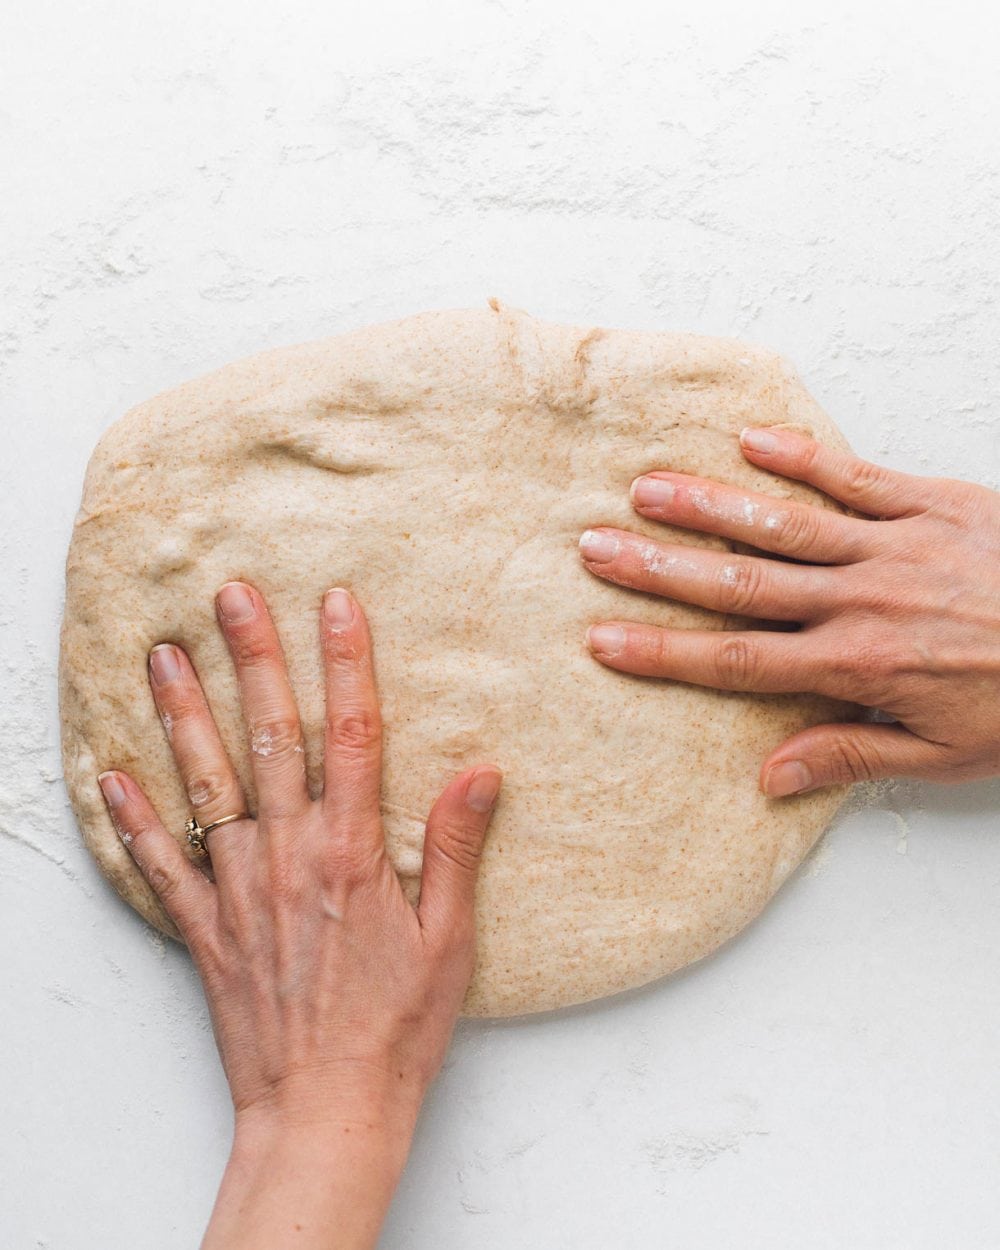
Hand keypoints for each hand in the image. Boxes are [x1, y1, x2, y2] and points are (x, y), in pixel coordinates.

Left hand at [98, 583, 501, 1249]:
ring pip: (207, 783)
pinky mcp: (205, 928)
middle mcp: (289, 856)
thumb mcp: (449, 941)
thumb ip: (456, 850)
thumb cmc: (395, 1030)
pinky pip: (160, 863)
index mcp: (353, 853)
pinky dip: (132, 818)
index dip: (346, 661)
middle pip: (270, 737)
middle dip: (254, 658)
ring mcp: (239, 889)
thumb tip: (480, 772)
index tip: (337, 602)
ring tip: (165, 655)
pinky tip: (111, 775)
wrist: (325, 1112)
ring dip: (184, 714)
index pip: (353, 734)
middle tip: (232, 595)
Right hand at [579, 426, 999, 796]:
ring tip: (647, 488)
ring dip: (709, 506)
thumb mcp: (946, 755)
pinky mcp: (936, 503)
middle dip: (660, 568)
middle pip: (740, 584)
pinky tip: (751, 439)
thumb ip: (852, 757)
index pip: (737, 662)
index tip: (604, 640)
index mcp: (858, 667)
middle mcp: (862, 601)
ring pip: (783, 524)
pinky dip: (803, 457)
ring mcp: (896, 546)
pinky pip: (858, 476)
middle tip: (595, 548)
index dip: (664, 654)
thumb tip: (770, 776)